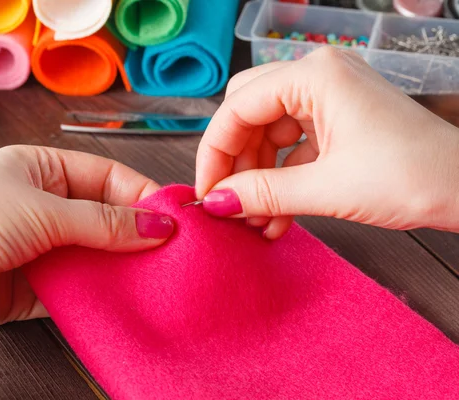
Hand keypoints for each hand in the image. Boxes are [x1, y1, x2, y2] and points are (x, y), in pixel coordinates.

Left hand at [0, 146, 173, 339]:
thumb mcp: (47, 209)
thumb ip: (105, 222)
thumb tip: (157, 226)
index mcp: (40, 168)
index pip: (104, 175)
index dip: (138, 192)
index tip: (171, 213)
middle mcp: (39, 204)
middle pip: (100, 215)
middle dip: (132, 231)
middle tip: (168, 248)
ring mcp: (36, 244)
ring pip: (91, 252)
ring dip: (117, 263)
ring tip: (153, 273)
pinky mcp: (31, 283)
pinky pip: (75, 285)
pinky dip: (96, 290)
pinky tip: (121, 294)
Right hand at [195, 47, 458, 238]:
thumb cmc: (413, 176)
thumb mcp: (327, 188)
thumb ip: (262, 193)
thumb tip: (214, 202)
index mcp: (314, 75)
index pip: (238, 107)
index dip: (215, 152)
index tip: (206, 191)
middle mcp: (317, 77)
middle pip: (248, 114)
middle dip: (235, 161)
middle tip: (228, 200)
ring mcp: (328, 99)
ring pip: (267, 133)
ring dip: (258, 177)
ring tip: (256, 218)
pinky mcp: (336, 123)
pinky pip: (291, 148)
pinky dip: (280, 180)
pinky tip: (276, 216)